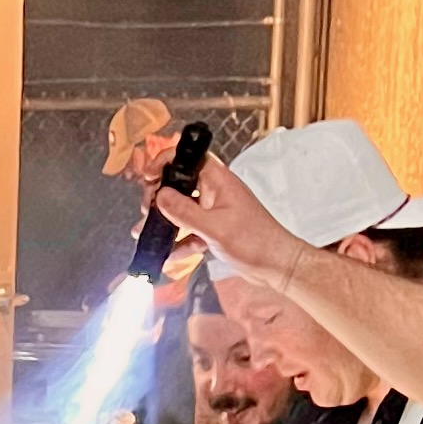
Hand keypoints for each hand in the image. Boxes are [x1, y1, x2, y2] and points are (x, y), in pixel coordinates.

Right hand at [155, 156, 305, 286]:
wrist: (276, 265)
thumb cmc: (255, 242)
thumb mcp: (214, 228)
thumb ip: (184, 212)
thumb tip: (160, 197)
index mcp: (217, 180)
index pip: (187, 158)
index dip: (165, 162)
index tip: (148, 177)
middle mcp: (215, 191)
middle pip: (180, 183)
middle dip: (160, 196)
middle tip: (148, 211)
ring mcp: (215, 210)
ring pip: (183, 209)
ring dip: (165, 221)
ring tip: (146, 231)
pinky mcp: (215, 229)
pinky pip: (191, 231)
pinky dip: (179, 241)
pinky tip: (167, 254)